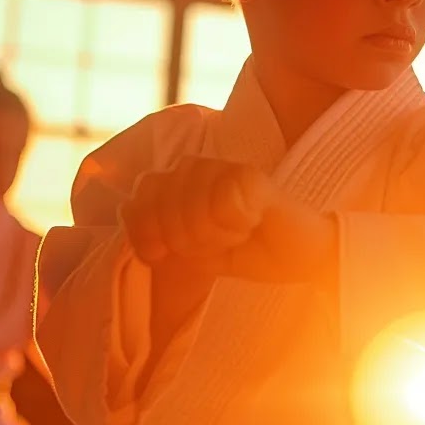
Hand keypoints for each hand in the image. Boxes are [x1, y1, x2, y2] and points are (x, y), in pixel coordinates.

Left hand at [120, 156, 272, 273]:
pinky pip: (224, 208)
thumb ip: (153, 232)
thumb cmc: (245, 251)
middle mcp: (193, 167)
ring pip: (192, 211)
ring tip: (239, 232)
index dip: (148, 237)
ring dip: (216, 237)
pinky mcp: (250, 175)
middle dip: (187, 242)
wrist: (297, 257)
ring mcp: (222, 167)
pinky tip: (254, 222)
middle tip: (218, 243)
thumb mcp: (188, 251)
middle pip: (162, 211)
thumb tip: (127, 207)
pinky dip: (238, 227)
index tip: (172, 253)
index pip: (135, 205)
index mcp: (173, 184)